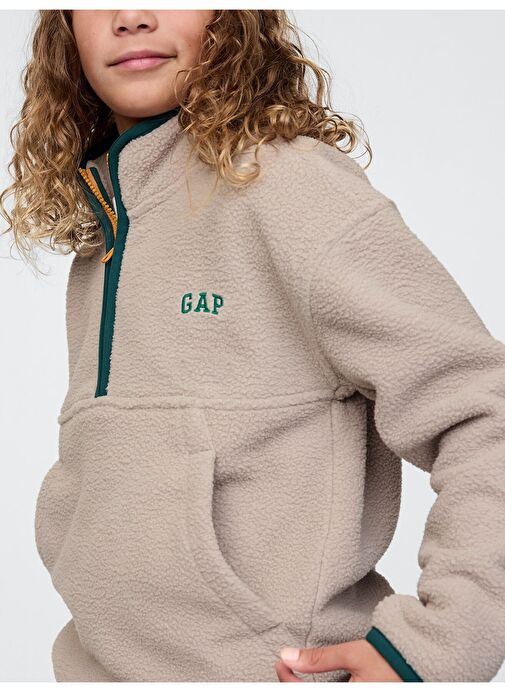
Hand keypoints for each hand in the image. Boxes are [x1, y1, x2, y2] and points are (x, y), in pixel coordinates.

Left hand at [274, 639, 403, 681]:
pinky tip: (315, 684)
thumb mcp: (353, 654)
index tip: (280, 663)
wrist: (418, 665)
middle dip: (293, 686)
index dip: (286, 681)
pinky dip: (321, 690)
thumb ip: (320, 659)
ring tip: (296, 678)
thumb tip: (288, 656)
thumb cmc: (390, 659)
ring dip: (305, 689)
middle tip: (285, 669)